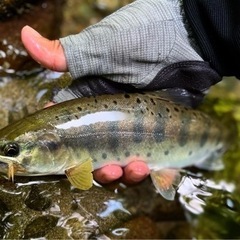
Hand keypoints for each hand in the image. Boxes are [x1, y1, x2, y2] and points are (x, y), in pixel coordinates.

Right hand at [21, 25, 149, 184]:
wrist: (189, 40)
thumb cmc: (143, 38)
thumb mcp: (103, 47)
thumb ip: (68, 54)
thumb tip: (26, 36)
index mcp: (91, 98)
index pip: (68, 126)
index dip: (59, 143)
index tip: (56, 157)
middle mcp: (110, 116)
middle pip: (92, 152)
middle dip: (90, 166)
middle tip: (96, 168)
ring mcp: (134, 128)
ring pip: (119, 161)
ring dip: (119, 173)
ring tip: (127, 169)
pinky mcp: (157, 136)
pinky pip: (147, 161)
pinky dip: (144, 171)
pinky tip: (147, 168)